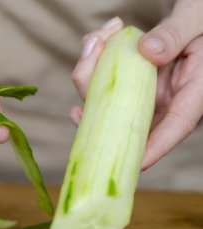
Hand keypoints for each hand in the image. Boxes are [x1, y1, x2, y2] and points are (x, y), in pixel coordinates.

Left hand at [71, 0, 202, 169]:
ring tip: (96, 39)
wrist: (193, 14)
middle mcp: (163, 98)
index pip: (175, 126)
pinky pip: (102, 79)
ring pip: (106, 97)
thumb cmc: (202, 19)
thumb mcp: (196, 20)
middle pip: (126, 116)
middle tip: (89, 61)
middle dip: (96, 95)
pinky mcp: (127, 80)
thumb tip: (148, 52)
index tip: (132, 162)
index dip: (152, 148)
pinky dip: (92, 60)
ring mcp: (141, 91)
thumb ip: (176, 34)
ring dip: (90, 69)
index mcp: (191, 91)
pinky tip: (95, 41)